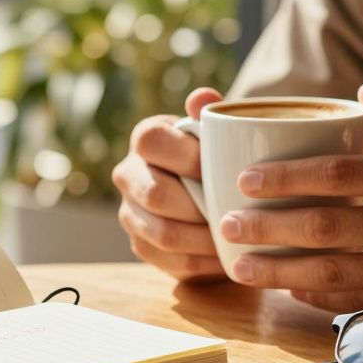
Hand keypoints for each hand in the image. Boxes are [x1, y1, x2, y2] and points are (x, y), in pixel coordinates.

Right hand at [114, 87, 226, 281]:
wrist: (204, 190)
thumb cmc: (214, 154)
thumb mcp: (215, 131)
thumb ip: (212, 114)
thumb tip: (204, 99)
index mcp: (144, 138)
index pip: (152, 142)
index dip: (189, 157)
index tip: (225, 168)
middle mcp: (127, 174)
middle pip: (156, 194)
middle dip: (200, 206)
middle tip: (236, 211)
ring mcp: (129, 213)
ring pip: (163, 233)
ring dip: (204, 239)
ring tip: (235, 237)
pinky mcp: (141, 246)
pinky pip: (171, 261)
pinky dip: (204, 262)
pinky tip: (228, 256)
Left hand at [219, 85, 362, 322]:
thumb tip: (361, 95)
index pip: (340, 174)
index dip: (287, 177)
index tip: (246, 181)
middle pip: (326, 226)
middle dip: (268, 228)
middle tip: (226, 226)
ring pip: (334, 273)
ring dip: (280, 271)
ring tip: (240, 267)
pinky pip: (358, 301)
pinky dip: (318, 295)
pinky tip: (289, 287)